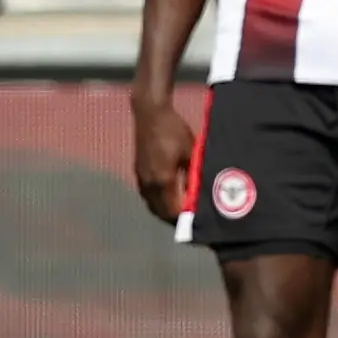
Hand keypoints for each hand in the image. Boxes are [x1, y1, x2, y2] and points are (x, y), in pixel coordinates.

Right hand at [130, 96, 195, 222]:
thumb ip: (194, 176)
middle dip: (175, 219)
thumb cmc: (174, 132)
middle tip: (192, 220)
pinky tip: (171, 197)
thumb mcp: (191, 153)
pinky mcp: (138, 172)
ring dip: (165, 211)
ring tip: (183, 210)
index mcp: (162, 180)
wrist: (150, 115)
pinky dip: (158, 201)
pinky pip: (148, 195)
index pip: (172, 211)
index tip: (198, 223)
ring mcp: (140, 178)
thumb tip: (200, 195)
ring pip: (152, 205)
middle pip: (160, 212)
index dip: (184, 219)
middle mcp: (148, 184)